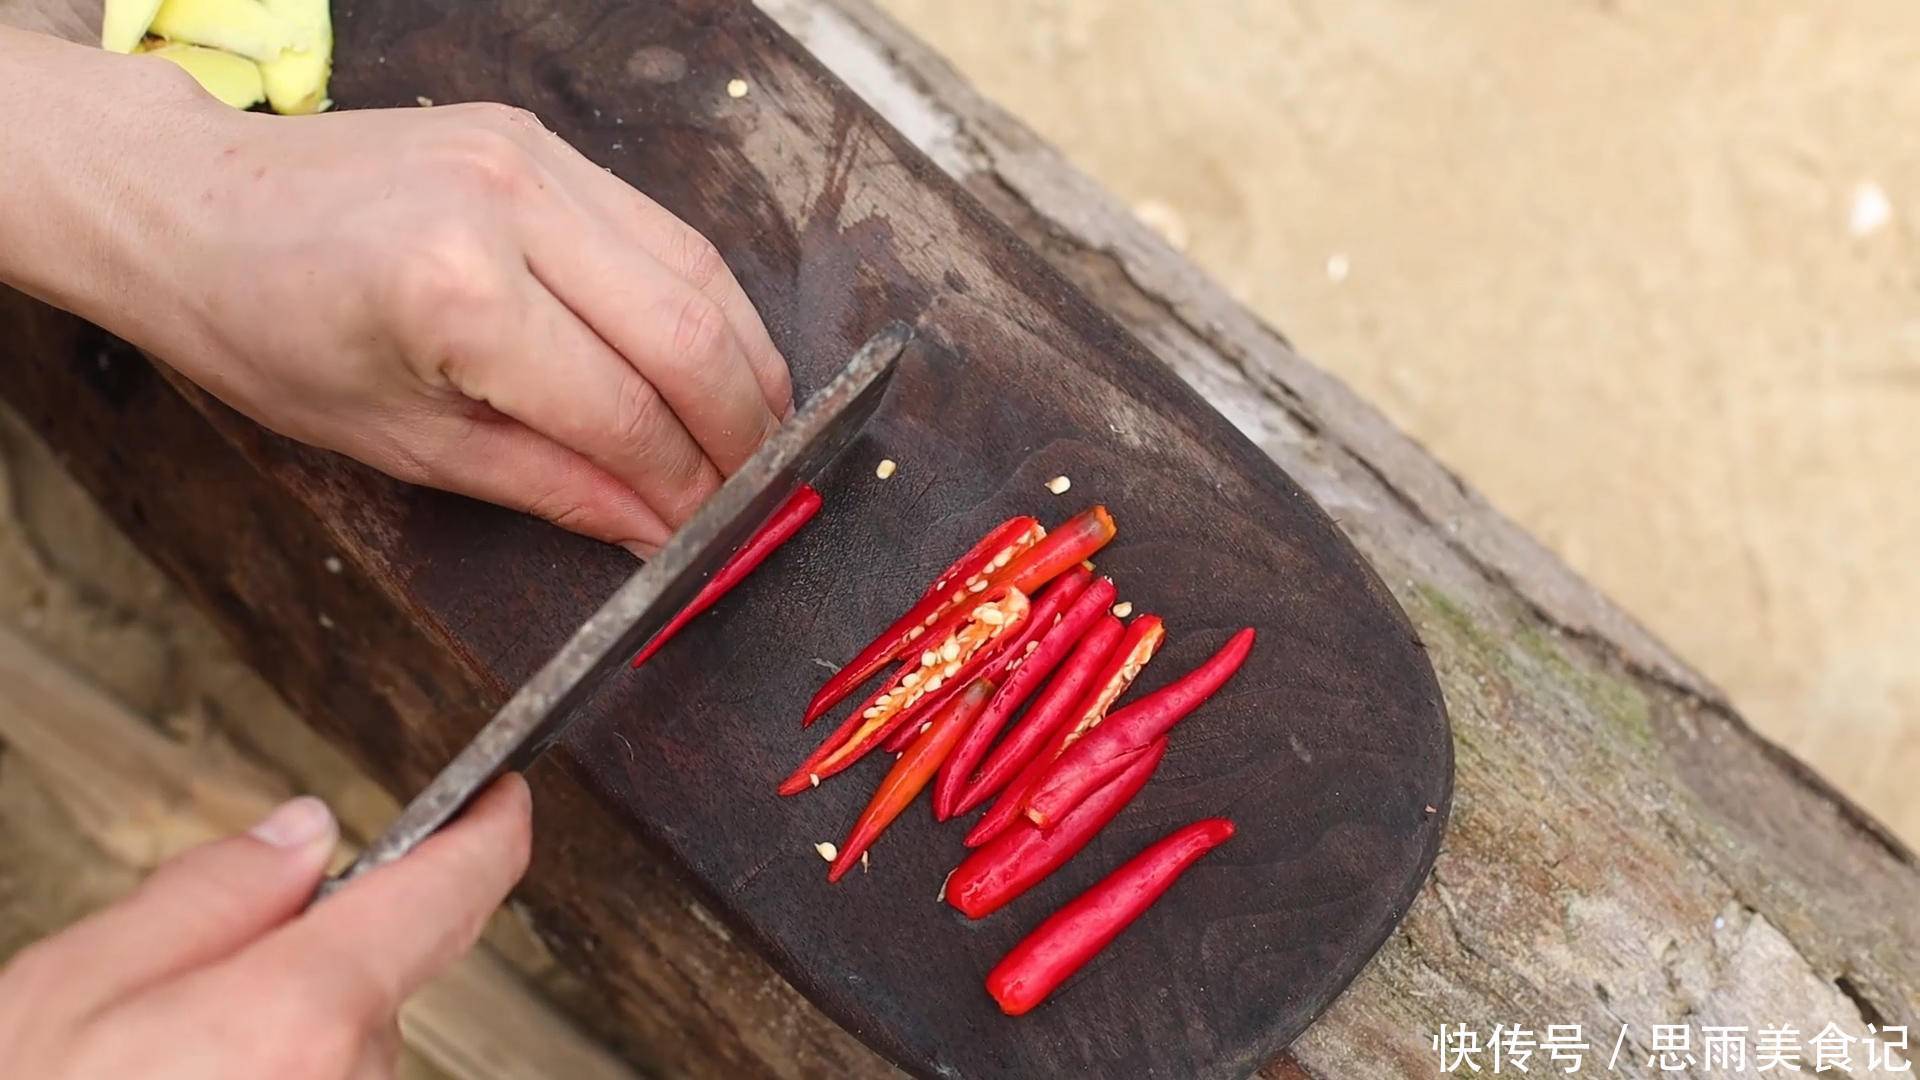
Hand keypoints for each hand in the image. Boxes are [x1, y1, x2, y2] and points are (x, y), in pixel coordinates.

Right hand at [0, 776, 530, 1079]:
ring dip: (291, 1049)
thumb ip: (206, 896)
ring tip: (169, 1079)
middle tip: (187, 1004)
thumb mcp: (68, 994)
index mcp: (298, 1015)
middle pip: (380, 983)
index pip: (447, 895)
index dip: (487, 836)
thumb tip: (304, 834)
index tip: (504, 801)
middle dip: (312, 966)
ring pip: (353, 1058)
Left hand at [1, 34, 792, 554]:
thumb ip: (547, 484)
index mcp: (455, 292)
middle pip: (687, 332)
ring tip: (761, 432)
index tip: (712, 537)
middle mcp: (507, 206)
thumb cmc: (264, 331)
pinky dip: (704, 302)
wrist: (191, 205)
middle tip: (761, 493)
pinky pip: (661, 228)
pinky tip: (715, 357)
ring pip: (698, 269)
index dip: (684, 487)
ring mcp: (532, 156)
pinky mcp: (540, 139)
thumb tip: (656, 528)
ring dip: (745, 360)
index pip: (622, 411)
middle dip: (743, 427)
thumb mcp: (400, 442)